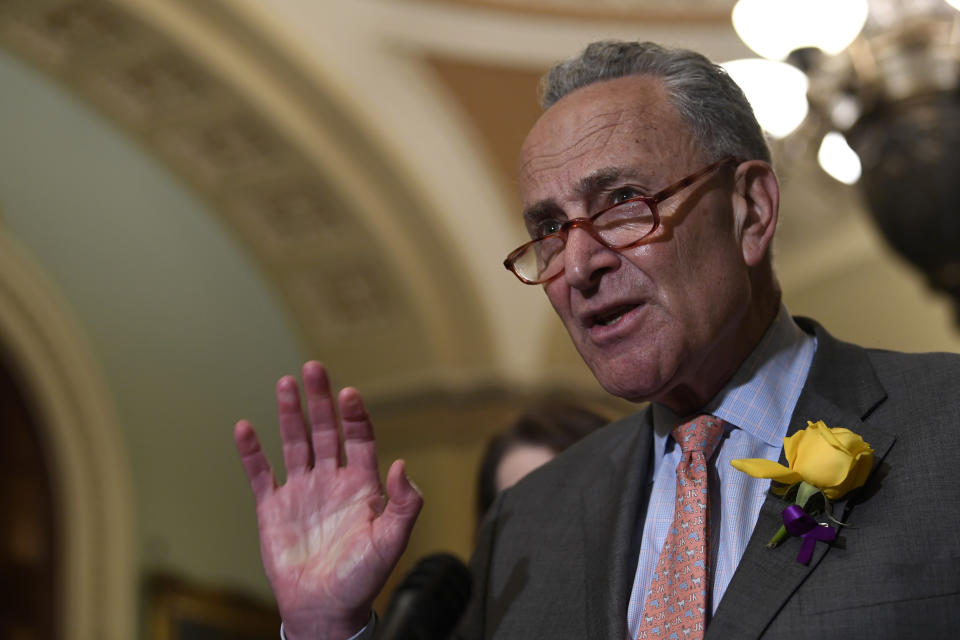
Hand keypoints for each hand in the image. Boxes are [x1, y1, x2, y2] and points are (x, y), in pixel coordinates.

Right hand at [234, 361, 422, 639]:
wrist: (324, 609)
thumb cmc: (362, 578)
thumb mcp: (391, 542)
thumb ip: (404, 504)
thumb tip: (403, 463)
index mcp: (361, 484)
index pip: (359, 438)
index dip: (354, 415)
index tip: (350, 394)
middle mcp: (331, 480)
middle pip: (325, 430)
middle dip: (320, 400)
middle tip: (314, 368)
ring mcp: (301, 491)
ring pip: (294, 443)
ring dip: (290, 414)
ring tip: (285, 383)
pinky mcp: (273, 508)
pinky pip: (260, 473)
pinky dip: (251, 452)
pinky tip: (245, 427)